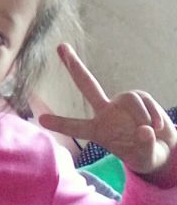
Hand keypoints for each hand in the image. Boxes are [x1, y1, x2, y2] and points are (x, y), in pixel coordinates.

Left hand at [38, 43, 176, 186]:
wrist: (164, 147)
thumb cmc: (146, 153)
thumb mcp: (143, 158)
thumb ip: (144, 147)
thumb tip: (145, 130)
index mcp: (98, 130)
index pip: (76, 127)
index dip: (60, 123)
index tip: (41, 119)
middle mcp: (106, 112)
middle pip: (87, 84)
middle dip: (74, 65)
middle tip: (60, 46)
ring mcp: (121, 102)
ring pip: (131, 99)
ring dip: (143, 118)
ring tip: (149, 133)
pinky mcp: (139, 97)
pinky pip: (145, 101)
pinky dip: (155, 116)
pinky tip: (157, 127)